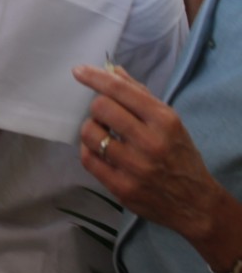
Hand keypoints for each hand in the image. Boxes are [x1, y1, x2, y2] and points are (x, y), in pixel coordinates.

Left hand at [72, 64, 221, 240]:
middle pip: (101, 108)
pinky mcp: (121, 187)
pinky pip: (88, 159)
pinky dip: (88, 150)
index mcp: (164, 120)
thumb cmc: (179, 155)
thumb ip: (139, 95)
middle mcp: (150, 142)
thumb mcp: (169, 121)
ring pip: (90, 133)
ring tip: (103, 134)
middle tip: (104, 116)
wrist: (194, 202)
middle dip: (97, 108)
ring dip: (91, 129)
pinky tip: (99, 150)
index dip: (95, 78)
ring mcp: (135, 166)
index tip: (78, 71)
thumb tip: (112, 71)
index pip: (121, 91)